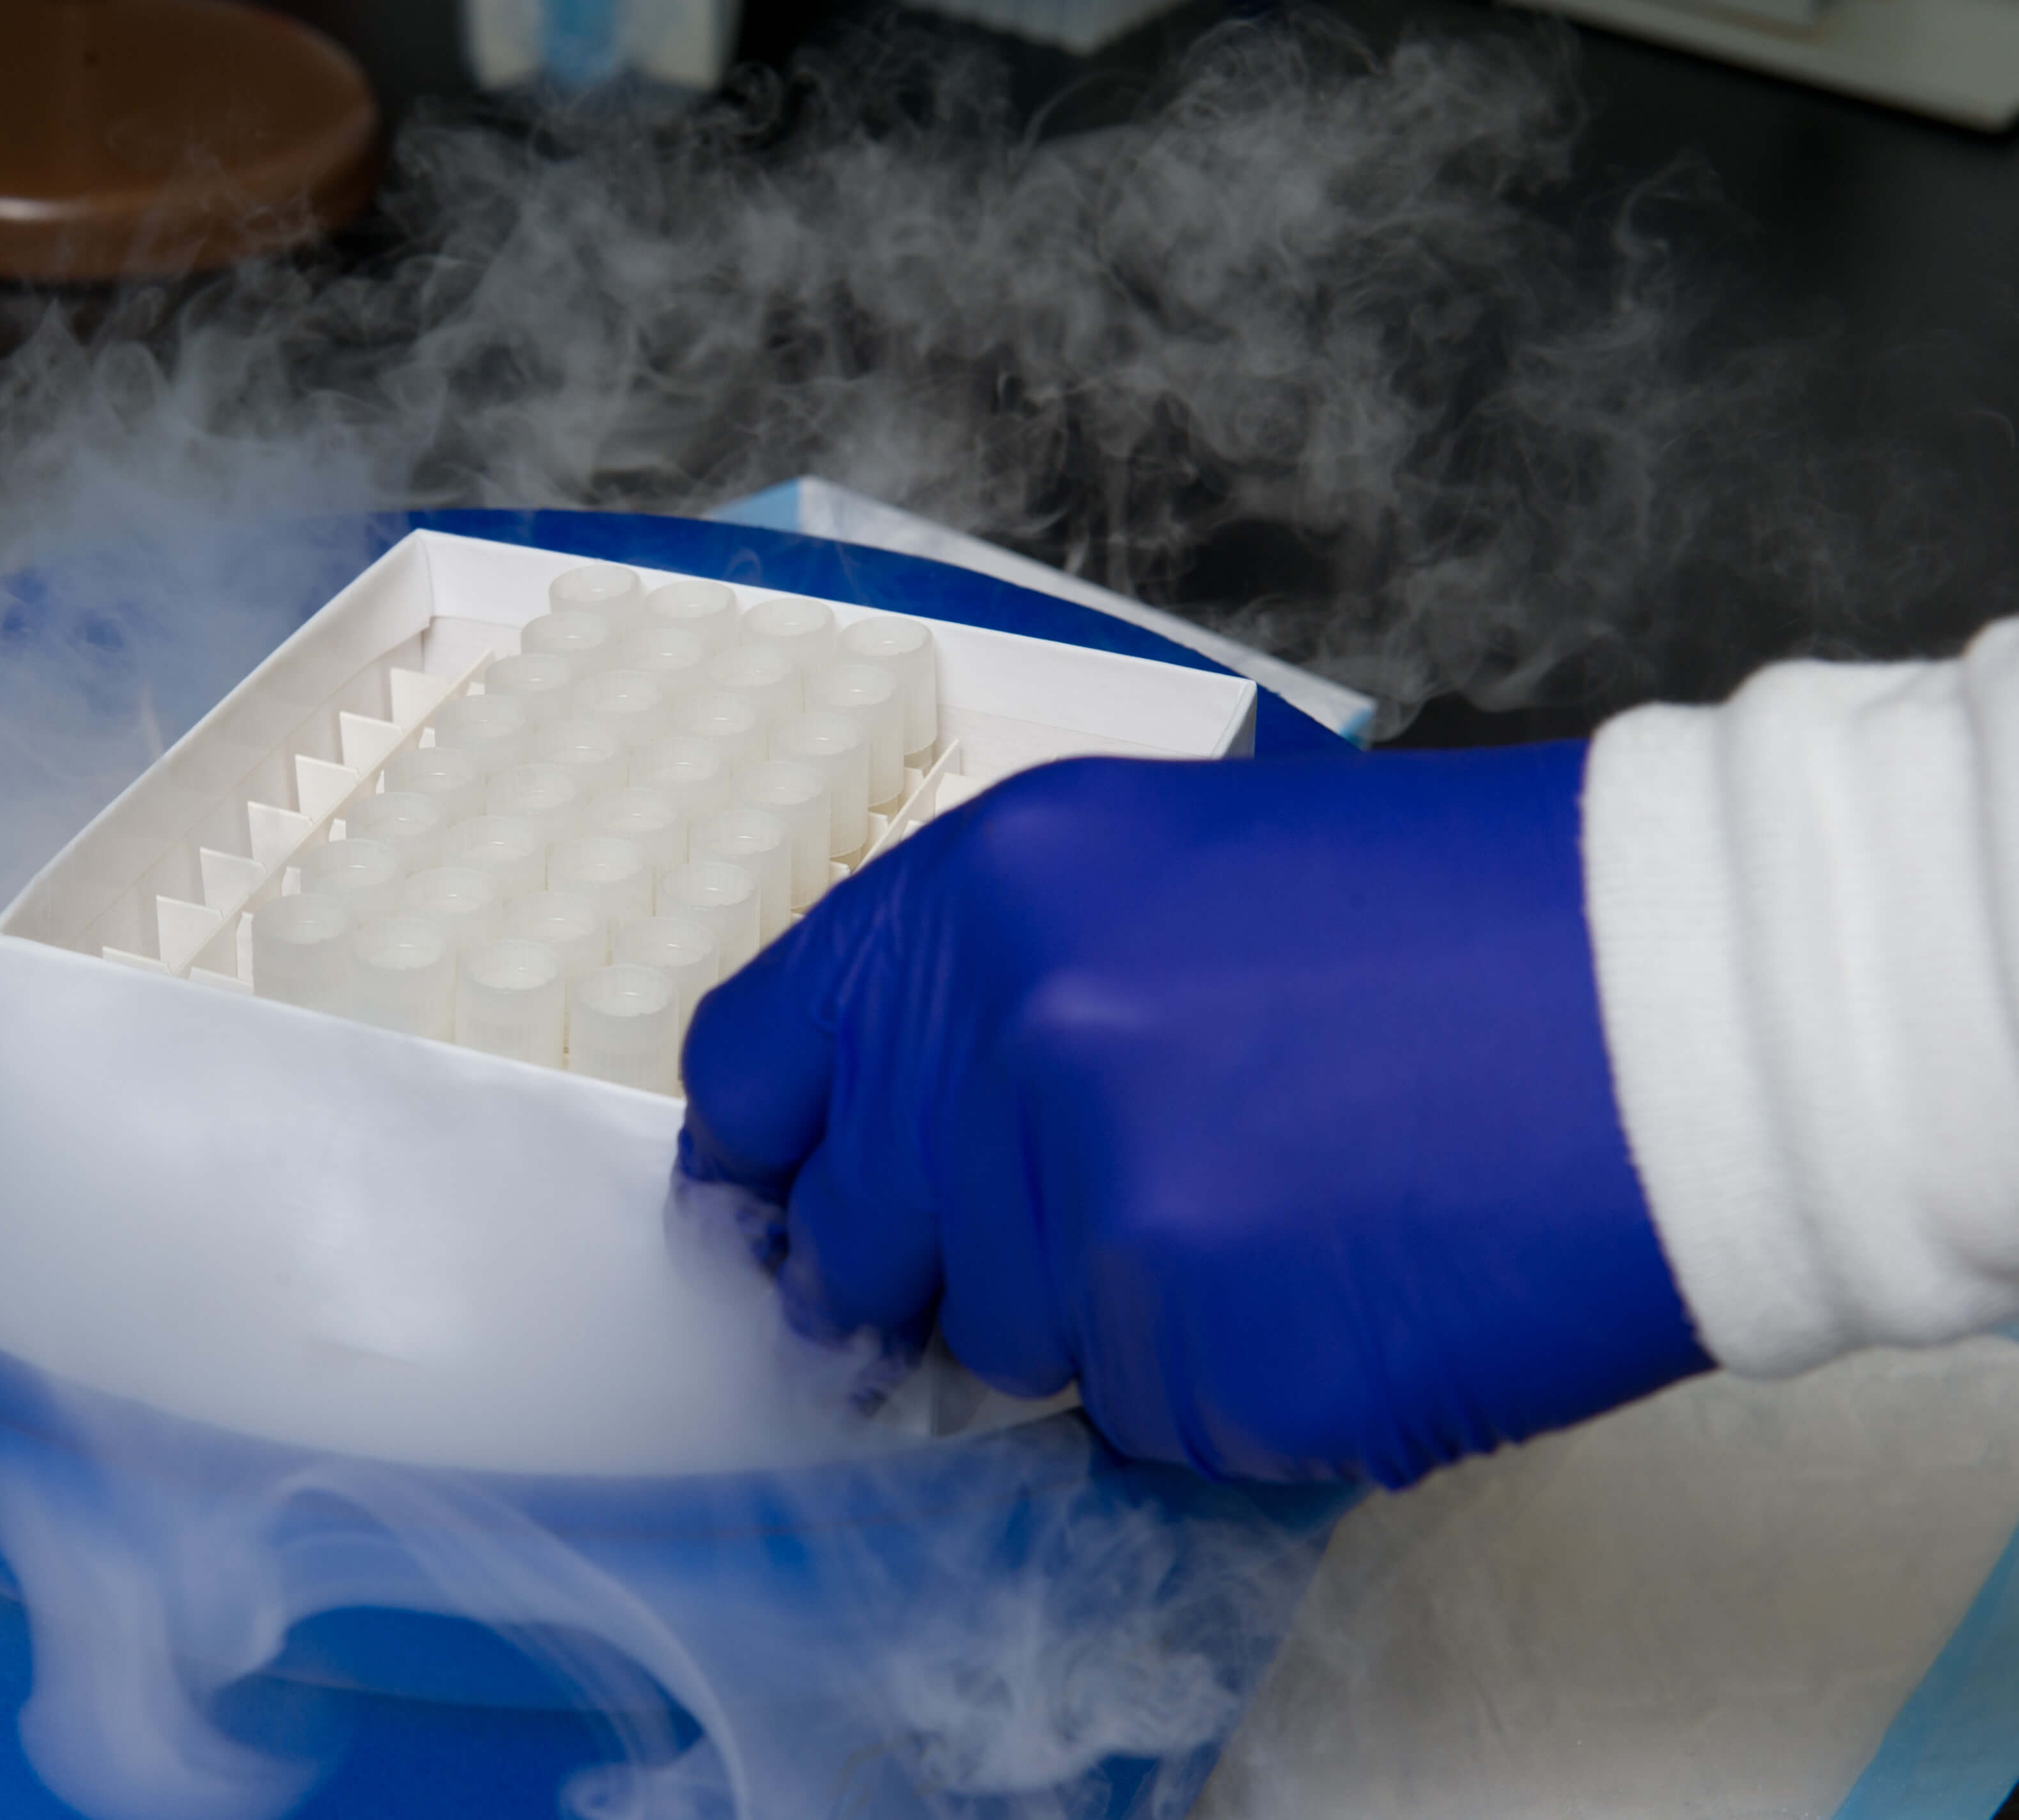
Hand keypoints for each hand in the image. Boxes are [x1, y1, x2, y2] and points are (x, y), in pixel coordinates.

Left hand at [678, 744, 1710, 1486]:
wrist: (1688, 1003)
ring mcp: (1095, 1213)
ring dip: (1099, 1318)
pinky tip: (1331, 1283)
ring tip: (1271, 1216)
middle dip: (938, 1261)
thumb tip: (880, 1134)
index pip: (748, 1069)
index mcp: (977, 896)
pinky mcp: (1201, 1361)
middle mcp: (1002, 1044)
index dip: (769, 1156)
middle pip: (858, 1239)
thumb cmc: (1446, 923)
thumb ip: (985, 991)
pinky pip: (1136, 1420)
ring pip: (999, 1344)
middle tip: (1086, 1221)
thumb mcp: (1163, 871)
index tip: (794, 1203)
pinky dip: (1213, 1384)